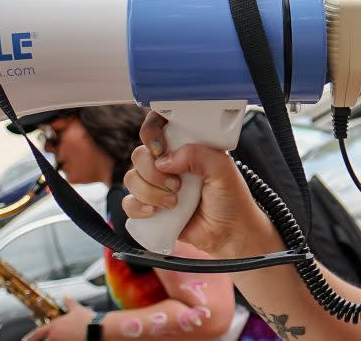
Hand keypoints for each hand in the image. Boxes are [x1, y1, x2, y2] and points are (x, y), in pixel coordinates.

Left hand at [21, 297, 93, 340]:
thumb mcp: (77, 309)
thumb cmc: (88, 320)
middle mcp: (55, 336)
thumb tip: (66, 295)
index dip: (30, 337)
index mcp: (55, 326)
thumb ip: (69, 303)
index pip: (37, 333)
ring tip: (62, 339)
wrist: (98, 329)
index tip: (24, 340)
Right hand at [122, 111, 276, 257]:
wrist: (229, 233)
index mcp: (184, 146)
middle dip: (153, 172)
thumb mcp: (223, 169)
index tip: (161, 149)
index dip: (151, 133)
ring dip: (150, 192)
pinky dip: (139, 207)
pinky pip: (129, 203)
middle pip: (139, 155)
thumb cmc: (231, 198)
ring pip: (131, 178)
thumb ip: (198, 154)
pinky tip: (156, 212)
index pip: (156, 126)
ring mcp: (157, 185)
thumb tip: (165, 160)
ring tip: (173, 203)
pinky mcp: (151, 207)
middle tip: (177, 185)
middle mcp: (168, 163)